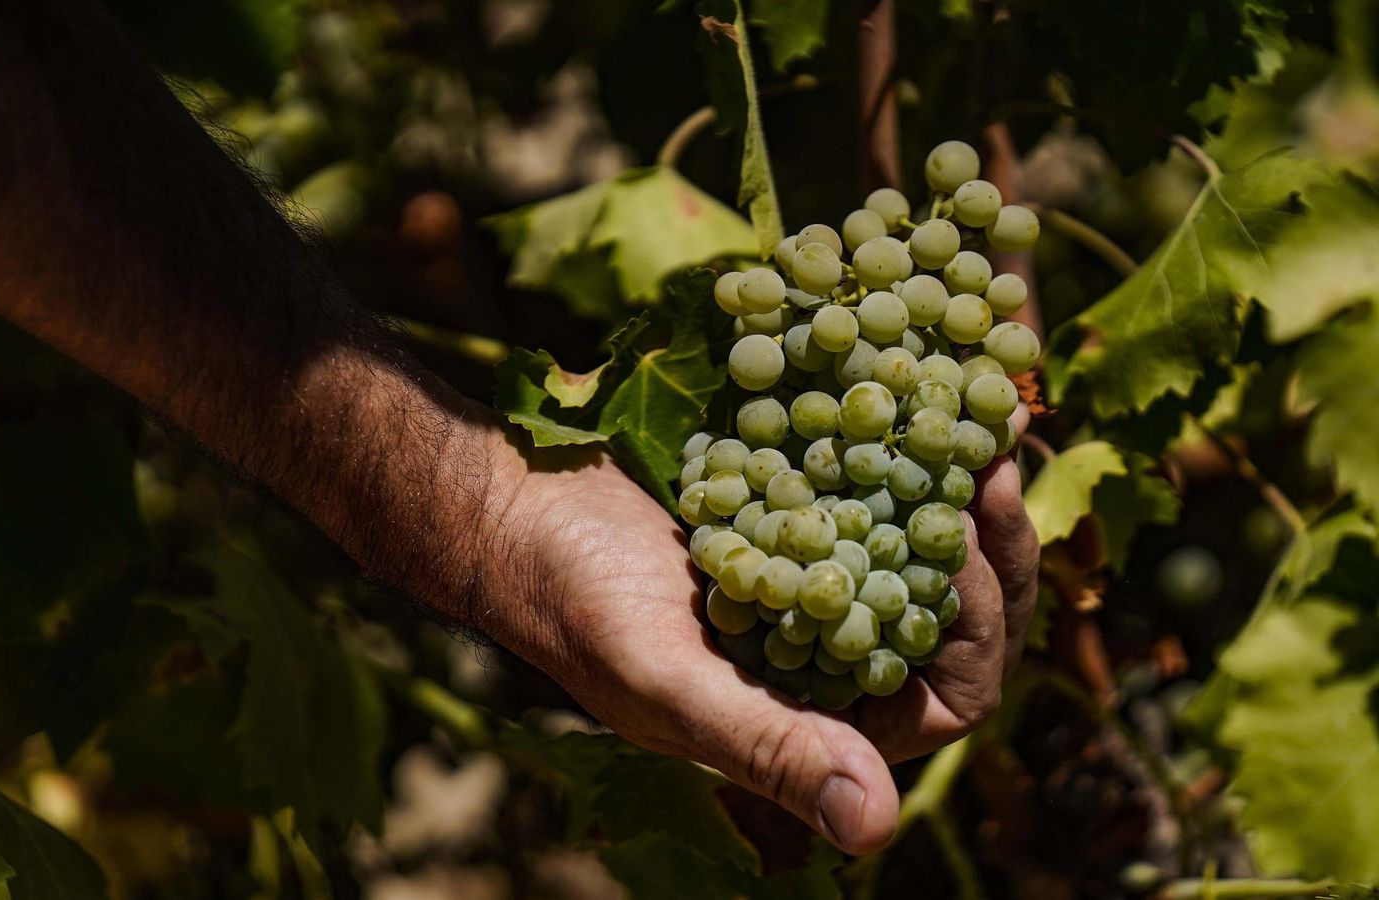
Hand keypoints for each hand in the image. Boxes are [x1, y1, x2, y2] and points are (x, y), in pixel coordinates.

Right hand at [477, 419, 1038, 853]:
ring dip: (953, 496)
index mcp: (810, 723)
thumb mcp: (666, 680)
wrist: (517, 510)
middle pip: (949, 624)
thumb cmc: (576, 604)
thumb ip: (766, 747)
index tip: (966, 540)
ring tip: (980, 425)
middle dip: (986, 553)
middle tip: (995, 465)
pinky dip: (901, 458)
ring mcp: (813, 590)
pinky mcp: (795, 527)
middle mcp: (825, 664)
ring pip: (920, 556)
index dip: (976, 630)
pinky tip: (921, 404)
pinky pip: (875, 503)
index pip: (942, 701)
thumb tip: (875, 827)